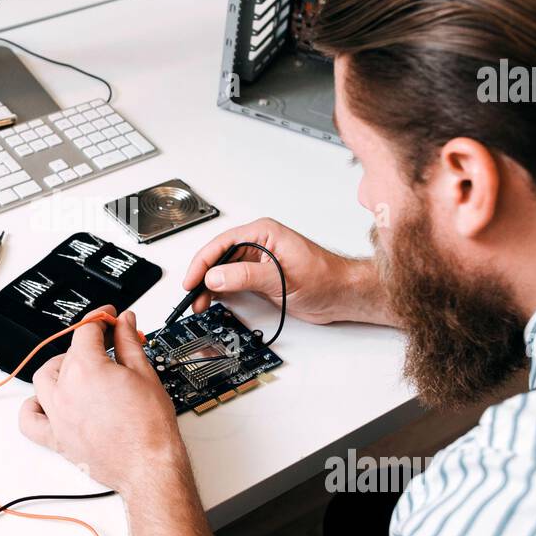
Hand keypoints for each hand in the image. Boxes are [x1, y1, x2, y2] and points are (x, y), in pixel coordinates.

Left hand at [19, 306, 185, 497]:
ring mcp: (58, 415)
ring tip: (81, 368)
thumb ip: (129, 343)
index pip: (87, 330)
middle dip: (89, 344)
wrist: (150, 466)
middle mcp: (65, 390)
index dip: (101, 318)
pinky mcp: (57, 438)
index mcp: (86, 369)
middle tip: (110, 344)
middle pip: (68, 353)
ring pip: (43, 379)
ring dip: (59, 367)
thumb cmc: (150, 428)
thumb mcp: (144, 373)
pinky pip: (29, 420)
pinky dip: (33, 407)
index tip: (110, 318)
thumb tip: (124, 323)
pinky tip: (47, 401)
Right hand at [182, 217, 394, 326]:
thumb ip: (246, 276)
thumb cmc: (326, 279)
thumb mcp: (282, 278)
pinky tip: (213, 300)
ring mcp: (259, 260)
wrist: (344, 295)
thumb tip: (216, 275)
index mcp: (264, 233)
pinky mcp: (260, 276)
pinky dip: (221, 290)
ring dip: (210, 285)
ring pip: (223, 269)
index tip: (191, 280)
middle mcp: (259, 243)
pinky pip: (233, 280)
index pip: (222, 243)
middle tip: (192, 295)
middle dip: (202, 276)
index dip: (202, 262)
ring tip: (199, 302)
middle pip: (219, 256)